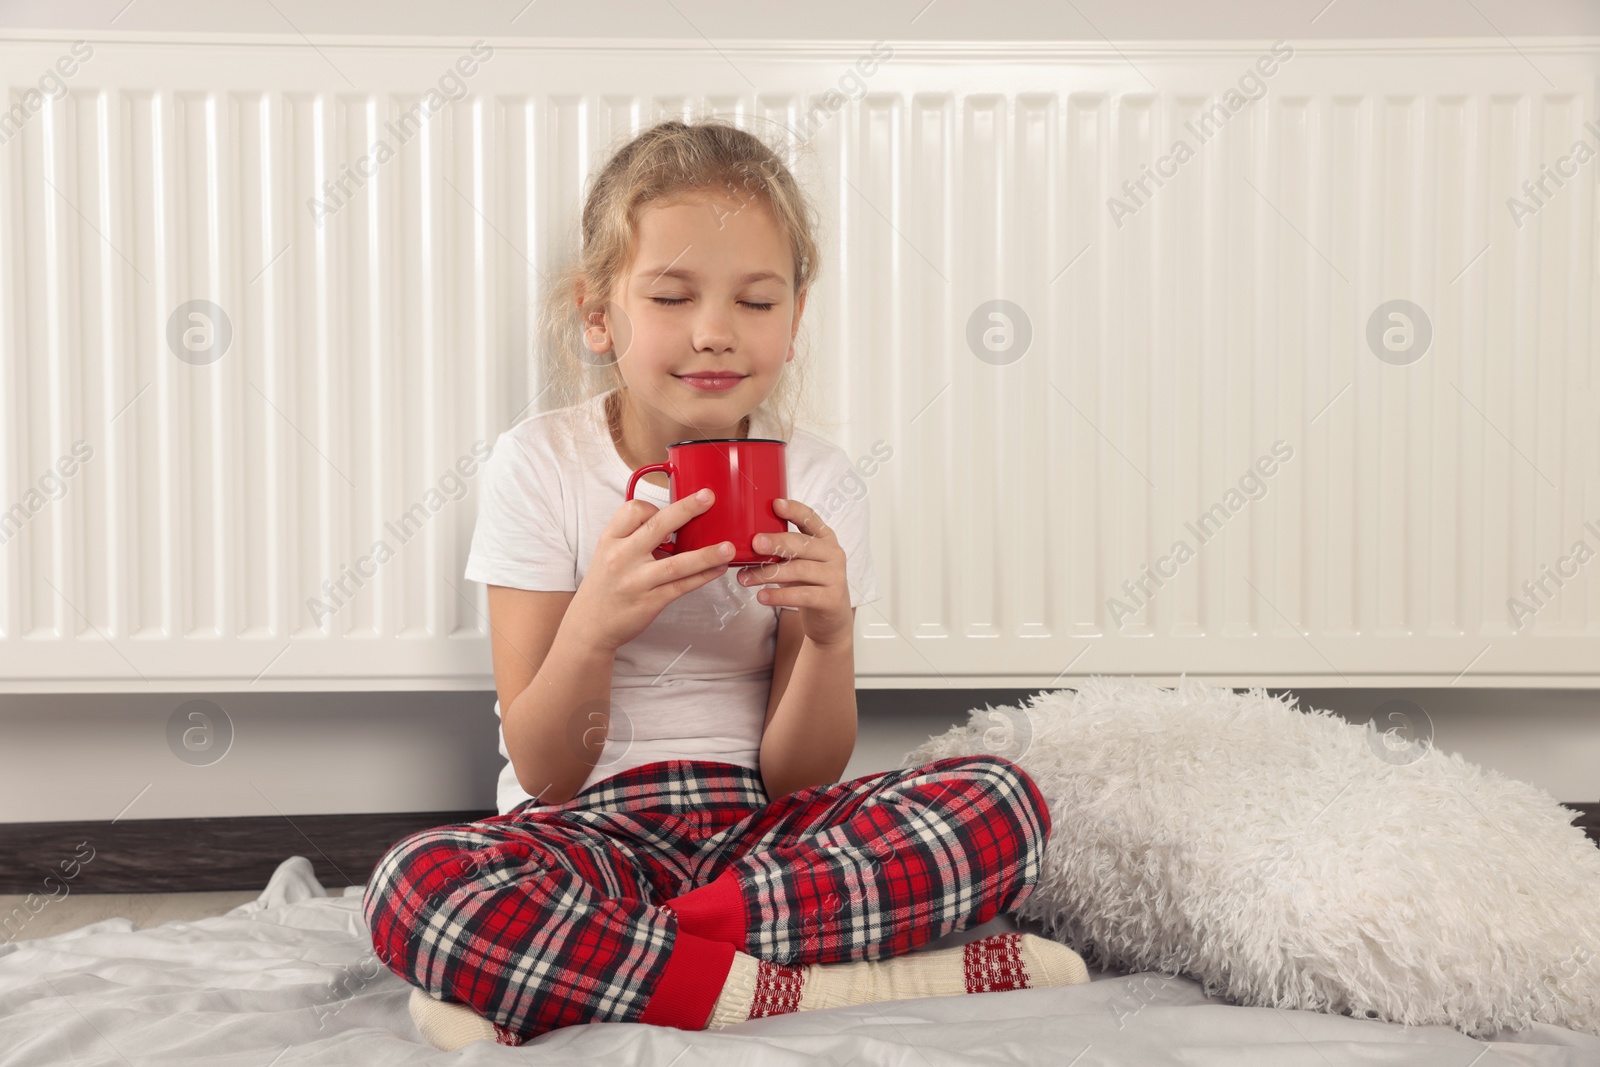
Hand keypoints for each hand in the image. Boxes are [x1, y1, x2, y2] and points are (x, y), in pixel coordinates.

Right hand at [568, 488, 734, 651]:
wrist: (589, 626)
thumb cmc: (604, 586)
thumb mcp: (607, 554)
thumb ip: (633, 537)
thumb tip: (672, 522)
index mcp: (610, 540)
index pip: (632, 511)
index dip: (652, 507)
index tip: (666, 511)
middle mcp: (622, 558)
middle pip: (657, 528)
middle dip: (686, 510)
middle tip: (708, 497)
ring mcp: (637, 581)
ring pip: (676, 563)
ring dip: (706, 554)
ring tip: (728, 547)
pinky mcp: (650, 602)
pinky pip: (682, 586)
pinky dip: (702, 577)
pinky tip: (718, 569)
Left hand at [738, 497, 852, 647]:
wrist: (830, 618)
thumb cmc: (808, 583)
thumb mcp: (799, 561)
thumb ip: (782, 549)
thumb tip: (743, 542)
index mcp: (825, 538)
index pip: (811, 518)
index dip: (794, 510)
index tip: (775, 504)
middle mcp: (834, 553)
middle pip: (802, 544)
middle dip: (777, 542)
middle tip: (754, 543)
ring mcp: (835, 576)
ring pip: (798, 570)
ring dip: (768, 573)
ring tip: (744, 578)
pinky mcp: (831, 599)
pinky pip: (802, 595)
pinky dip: (779, 596)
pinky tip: (761, 596)